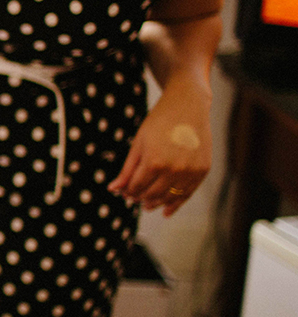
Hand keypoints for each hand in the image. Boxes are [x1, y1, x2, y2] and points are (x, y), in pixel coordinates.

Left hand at [108, 82, 210, 216]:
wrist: (188, 106)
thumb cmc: (158, 122)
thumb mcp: (138, 144)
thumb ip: (127, 170)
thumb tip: (113, 189)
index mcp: (154, 162)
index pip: (137, 187)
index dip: (128, 192)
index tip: (124, 192)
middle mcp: (174, 170)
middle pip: (152, 195)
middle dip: (140, 198)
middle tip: (134, 198)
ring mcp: (191, 171)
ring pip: (170, 197)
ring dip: (157, 203)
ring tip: (148, 204)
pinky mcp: (203, 170)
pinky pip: (188, 193)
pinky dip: (177, 203)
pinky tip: (166, 210)